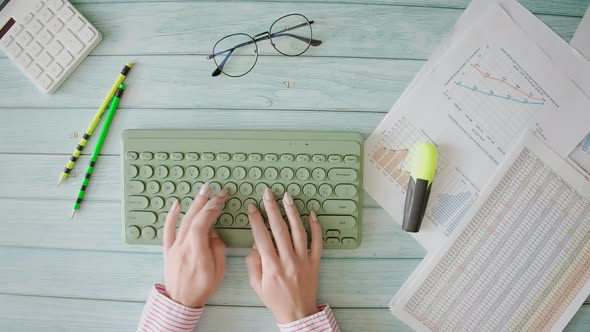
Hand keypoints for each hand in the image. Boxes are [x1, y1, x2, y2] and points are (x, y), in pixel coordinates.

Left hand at [162, 183, 228, 307]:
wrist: (181, 301)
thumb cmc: (202, 288)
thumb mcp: (219, 270)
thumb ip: (217, 248)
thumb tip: (213, 232)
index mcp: (197, 253)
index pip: (203, 224)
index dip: (212, 209)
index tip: (221, 199)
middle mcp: (183, 247)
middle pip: (194, 218)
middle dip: (207, 201)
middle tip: (217, 189)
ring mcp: (174, 247)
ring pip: (183, 220)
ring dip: (194, 203)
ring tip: (203, 190)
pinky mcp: (168, 249)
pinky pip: (168, 229)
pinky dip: (172, 215)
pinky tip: (177, 203)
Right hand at [245, 188, 322, 322]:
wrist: (298, 313)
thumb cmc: (275, 299)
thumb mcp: (256, 284)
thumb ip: (253, 263)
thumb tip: (255, 243)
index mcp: (272, 266)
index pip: (261, 237)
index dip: (256, 220)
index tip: (251, 206)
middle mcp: (288, 260)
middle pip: (279, 229)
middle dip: (272, 208)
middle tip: (267, 193)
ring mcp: (304, 260)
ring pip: (299, 231)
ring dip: (292, 212)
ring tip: (287, 197)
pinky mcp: (315, 262)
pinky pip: (318, 241)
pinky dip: (316, 226)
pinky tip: (311, 213)